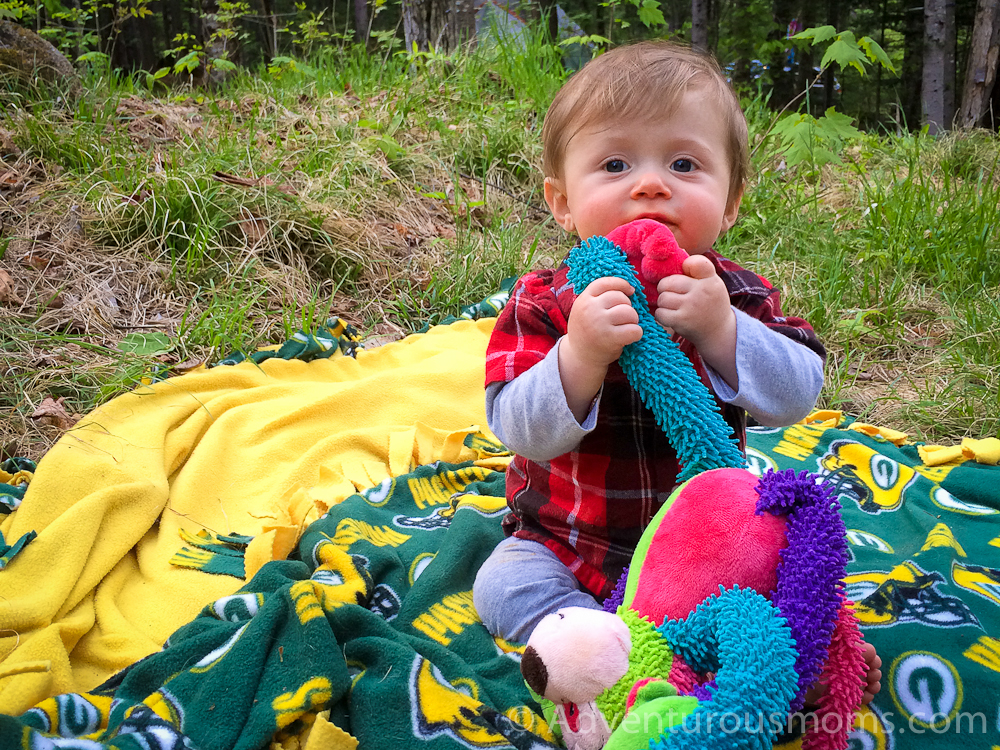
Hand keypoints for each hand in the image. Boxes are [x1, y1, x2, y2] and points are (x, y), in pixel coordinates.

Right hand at [559, 277, 641, 420]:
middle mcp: (590, 309)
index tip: (630, 291)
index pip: (606, 283)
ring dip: (633, 320)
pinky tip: (631, 337)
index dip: (622, 284)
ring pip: (629, 312)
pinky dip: (637, 333)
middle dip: (628, 307)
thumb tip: (629, 287)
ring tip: (627, 327)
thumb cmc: (588, 332)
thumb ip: (599, 298)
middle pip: (621, 298)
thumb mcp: (585, 310)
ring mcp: (600, 324)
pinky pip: (634, 330)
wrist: (580, 358)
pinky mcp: (610, 339)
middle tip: (624, 319)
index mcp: (584, 300)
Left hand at [653, 255, 730, 345]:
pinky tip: (671, 316)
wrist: (719, 332)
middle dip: (666, 288)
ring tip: (673, 307)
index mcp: (710, 279)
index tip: (685, 273)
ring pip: (663, 298)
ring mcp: (692, 306)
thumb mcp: (711, 283)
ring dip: (664, 303)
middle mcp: (702, 291)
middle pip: (669, 282)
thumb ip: (697, 270)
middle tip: (673, 294)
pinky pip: (660, 313)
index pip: (696, 262)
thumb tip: (679, 250)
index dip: (686, 266)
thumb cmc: (710, 304)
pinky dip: (662, 315)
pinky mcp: (682, 321)